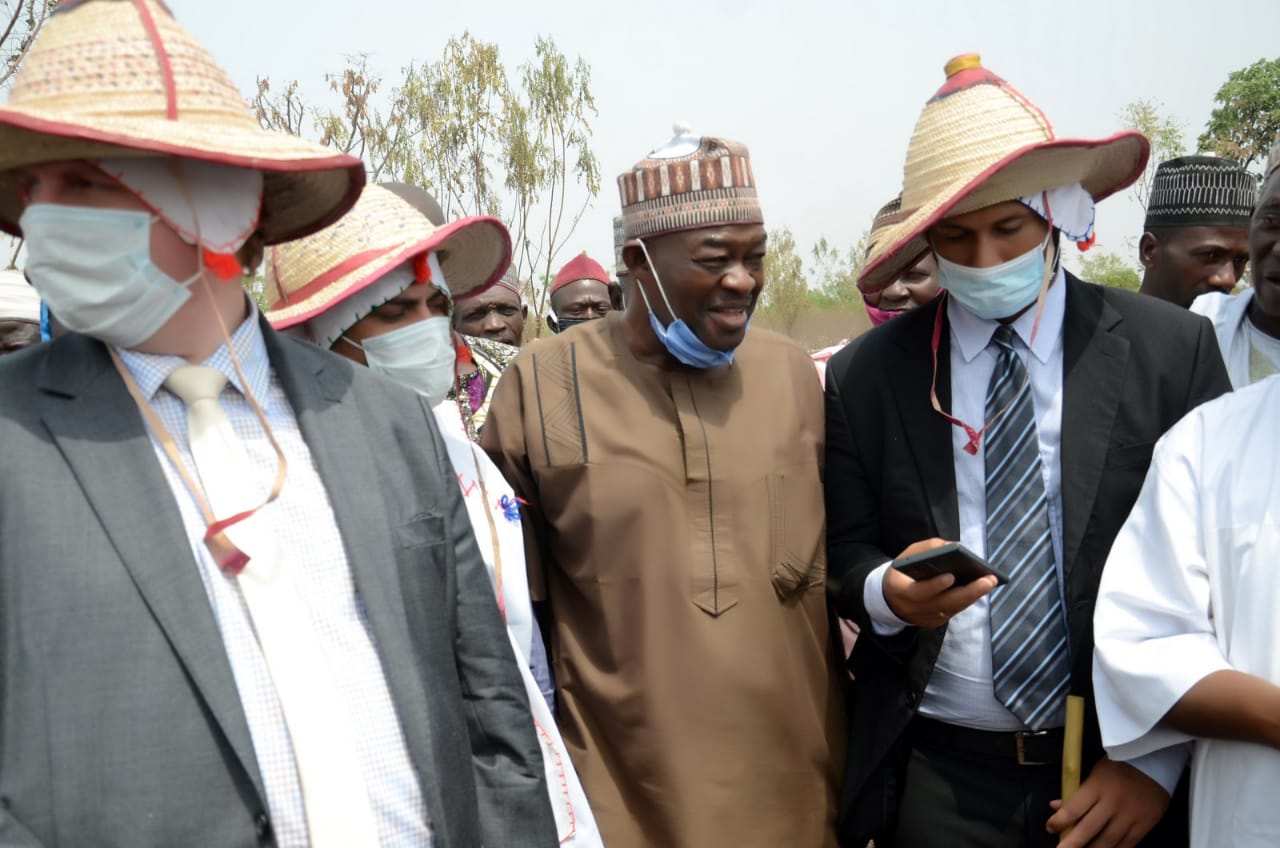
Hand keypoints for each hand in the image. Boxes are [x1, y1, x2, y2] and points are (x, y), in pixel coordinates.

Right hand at [881, 538, 998, 628]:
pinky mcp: (935, 623)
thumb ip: (927, 549)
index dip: (935, 585)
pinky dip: (967, 599)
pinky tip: (980, 589)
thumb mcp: (907, 556)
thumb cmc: (902, 572)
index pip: (919, 591)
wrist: (891, 599)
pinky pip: (954, 611)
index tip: (951, 576)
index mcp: (901, 591)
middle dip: (968, 591)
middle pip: (944, 603)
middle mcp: (913, 609)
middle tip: (988, 580)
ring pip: (953, 608)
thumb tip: (954, 546)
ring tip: (990, 581)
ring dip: (973, 595)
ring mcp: (925, 618)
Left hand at [1047, 758, 1169, 846]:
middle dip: (1072, 844)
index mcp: (1097, 786)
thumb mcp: (1094, 773)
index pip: (1074, 808)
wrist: (1153, 763)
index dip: (1059, 821)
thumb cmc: (1118, 767)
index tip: (1050, 829)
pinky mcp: (1146, 824)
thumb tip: (1055, 807)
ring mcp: (1130, 815)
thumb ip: (1077, 792)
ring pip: (1108, 841)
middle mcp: (1112, 803)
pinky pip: (1128, 844)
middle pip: (1089, 829)